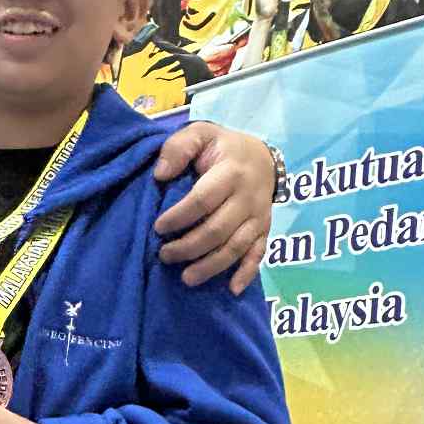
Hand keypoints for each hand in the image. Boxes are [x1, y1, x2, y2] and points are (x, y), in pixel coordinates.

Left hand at [153, 121, 272, 292]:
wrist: (262, 156)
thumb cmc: (222, 147)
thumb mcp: (200, 134)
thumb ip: (178, 147)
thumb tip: (160, 174)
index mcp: (231, 172)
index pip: (203, 200)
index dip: (179, 217)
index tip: (158, 228)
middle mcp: (248, 197)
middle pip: (217, 230)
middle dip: (188, 247)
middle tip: (164, 255)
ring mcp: (258, 217)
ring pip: (235, 248)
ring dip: (210, 266)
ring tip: (185, 278)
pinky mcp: (264, 230)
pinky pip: (258, 254)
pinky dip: (247, 274)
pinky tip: (232, 290)